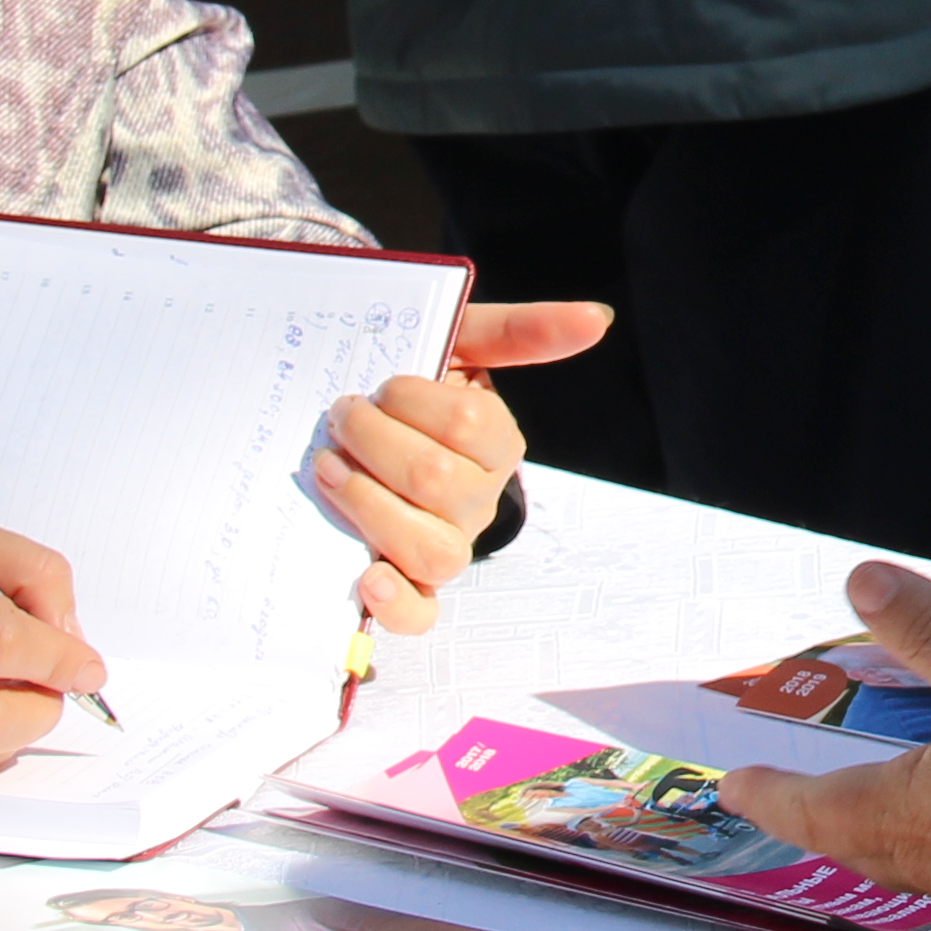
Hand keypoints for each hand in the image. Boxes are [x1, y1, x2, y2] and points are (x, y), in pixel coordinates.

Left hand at [317, 297, 613, 628]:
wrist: (368, 425)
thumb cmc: (418, 388)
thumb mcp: (463, 345)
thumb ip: (522, 330)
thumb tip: (599, 317)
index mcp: (499, 444)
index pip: (467, 425)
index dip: (412, 401)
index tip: (380, 385)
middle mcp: (480, 501)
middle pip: (438, 483)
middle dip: (375, 441)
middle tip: (341, 416)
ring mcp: (448, 545)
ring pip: (431, 549)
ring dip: (369, 506)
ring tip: (330, 469)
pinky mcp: (411, 583)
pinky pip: (418, 612)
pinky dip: (395, 601)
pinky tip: (368, 576)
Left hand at [719, 563, 930, 930]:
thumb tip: (863, 580)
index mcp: (905, 811)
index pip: (812, 804)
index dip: (770, 791)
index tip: (734, 786)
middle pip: (858, 841)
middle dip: (823, 815)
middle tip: (797, 799)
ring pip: (920, 863)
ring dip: (893, 834)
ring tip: (896, 806)